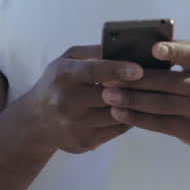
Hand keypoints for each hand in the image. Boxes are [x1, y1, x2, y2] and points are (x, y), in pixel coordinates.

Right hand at [25, 45, 142, 153]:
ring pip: (116, 115)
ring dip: (133, 105)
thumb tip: (125, 47)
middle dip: (132, 89)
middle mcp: (66, 102)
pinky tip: (134, 109)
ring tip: (148, 94)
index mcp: (63, 75)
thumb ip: (94, 52)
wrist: (36, 120)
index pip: (93, 71)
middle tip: (154, 82)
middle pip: (108, 96)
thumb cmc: (58, 82)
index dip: (117, 70)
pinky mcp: (84, 143)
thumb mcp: (68, 60)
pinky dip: (128, 118)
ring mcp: (74, 125)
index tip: (139, 70)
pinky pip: (116, 130)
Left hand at [103, 41, 189, 151]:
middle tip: (108, 79)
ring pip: (160, 105)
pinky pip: (160, 124)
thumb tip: (148, 46)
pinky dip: (138, 119)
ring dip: (130, 101)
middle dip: (134, 81)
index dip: (173, 52)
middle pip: (166, 83)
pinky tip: (120, 113)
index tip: (153, 50)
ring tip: (108, 96)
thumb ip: (185, 51)